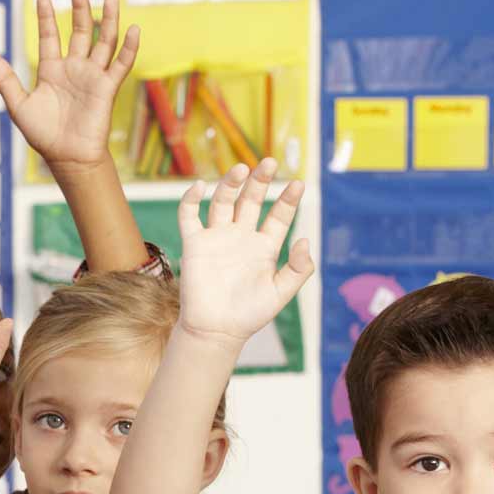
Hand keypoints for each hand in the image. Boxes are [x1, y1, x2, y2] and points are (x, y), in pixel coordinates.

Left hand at [0, 0, 139, 171]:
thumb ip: (5, 81)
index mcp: (51, 71)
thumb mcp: (19, 106)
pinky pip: (121, 64)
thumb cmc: (43, 135)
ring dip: (108, 19)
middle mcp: (74, 69)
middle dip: (79, 8)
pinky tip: (132, 28)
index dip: (46, 18)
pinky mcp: (107, 88)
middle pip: (80, 31)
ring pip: (103, 41)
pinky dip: (129, 47)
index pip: (50, 37)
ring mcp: (92, 76)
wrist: (67, 158)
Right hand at [174, 159, 311, 349]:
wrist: (215, 331)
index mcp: (264, 247)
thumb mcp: (281, 293)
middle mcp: (241, 237)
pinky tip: (199, 187)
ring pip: (223, 201)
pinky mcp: (194, 244)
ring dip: (231, 183)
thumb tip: (304, 240)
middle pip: (251, 201)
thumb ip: (299, 269)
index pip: (279, 216)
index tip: (298, 184)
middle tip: (270, 163)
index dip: (289, 200)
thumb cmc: (248, 316)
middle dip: (261, 181)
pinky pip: (189, 216)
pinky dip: (191, 200)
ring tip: (241, 169)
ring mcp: (217, 238)